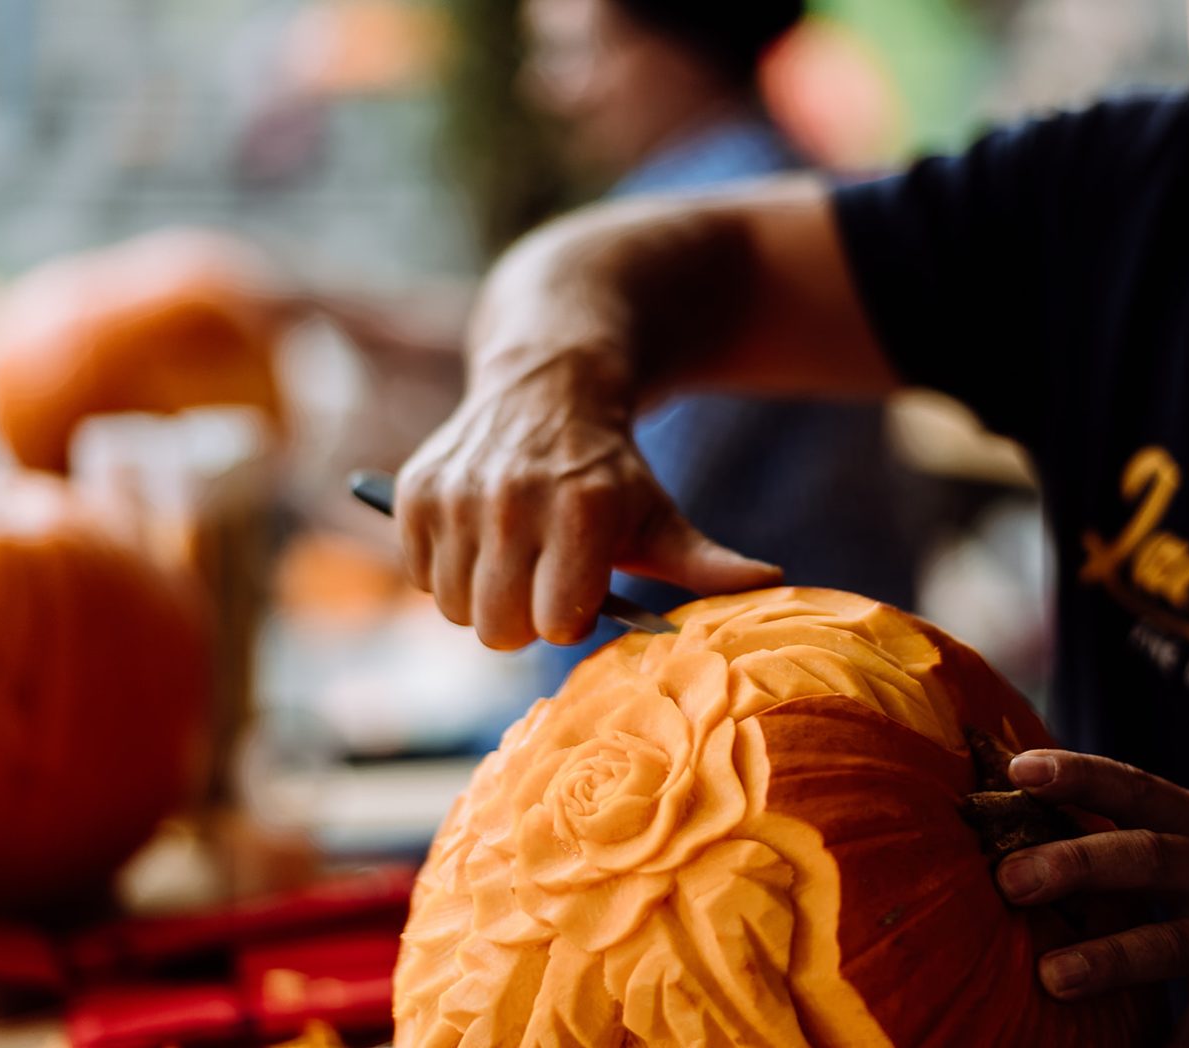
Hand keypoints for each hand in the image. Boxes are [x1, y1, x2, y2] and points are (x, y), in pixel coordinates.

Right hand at [395, 348, 779, 649]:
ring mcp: (457, 495)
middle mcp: (514, 500)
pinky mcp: (415, 491)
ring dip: (481, 594)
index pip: (555, 626)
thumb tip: (772, 582)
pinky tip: (477, 535)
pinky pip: (419, 575)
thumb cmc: (611, 470)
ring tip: (510, 554)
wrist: (546, 382)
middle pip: (497, 631)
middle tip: (541, 578)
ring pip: (454, 609)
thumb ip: (705, 563)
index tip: (577, 589)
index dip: (568, 616)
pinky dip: (445, 568)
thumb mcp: (660, 513)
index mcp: (583, 510)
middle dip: (521, 617)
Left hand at [995, 750, 1188, 1046]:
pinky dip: (1157, 1044)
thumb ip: (1146, 828)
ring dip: (1109, 961)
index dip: (1079, 775)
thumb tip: (1033, 810)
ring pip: (1170, 945)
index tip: (1020, 768)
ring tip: (1052, 977)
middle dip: (1077, 864)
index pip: (1136, 788)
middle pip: (1147, 858)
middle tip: (1011, 878)